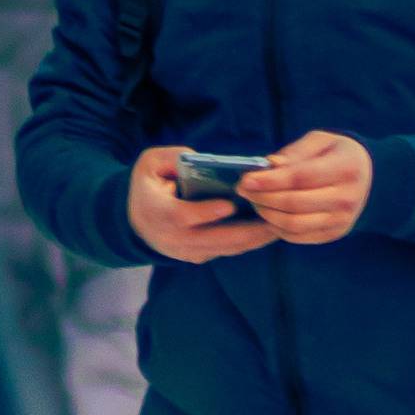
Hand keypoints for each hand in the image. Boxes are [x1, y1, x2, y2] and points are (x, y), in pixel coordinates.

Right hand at [127, 146, 276, 266]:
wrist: (135, 222)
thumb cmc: (147, 187)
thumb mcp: (149, 164)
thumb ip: (171, 158)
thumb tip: (197, 157)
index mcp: (159, 212)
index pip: (182, 216)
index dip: (205, 212)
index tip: (229, 205)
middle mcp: (174, 238)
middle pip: (215, 239)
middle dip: (247, 231)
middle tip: (274, 219)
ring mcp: (187, 251)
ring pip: (226, 248)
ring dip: (253, 239)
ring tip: (279, 225)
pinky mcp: (199, 257)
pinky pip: (227, 251)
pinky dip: (247, 242)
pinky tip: (267, 231)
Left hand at [242, 130, 373, 246]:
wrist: (370, 178)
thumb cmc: (338, 155)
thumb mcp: (321, 141)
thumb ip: (294, 152)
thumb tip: (269, 166)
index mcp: (346, 168)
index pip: (301, 177)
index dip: (270, 181)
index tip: (247, 179)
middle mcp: (347, 197)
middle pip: (294, 203)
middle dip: (263, 198)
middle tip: (244, 189)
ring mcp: (342, 219)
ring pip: (294, 224)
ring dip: (267, 214)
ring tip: (255, 201)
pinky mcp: (334, 233)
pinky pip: (298, 236)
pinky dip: (277, 227)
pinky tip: (269, 214)